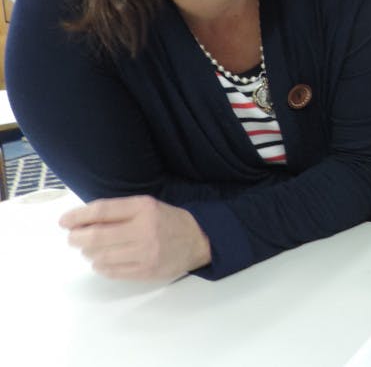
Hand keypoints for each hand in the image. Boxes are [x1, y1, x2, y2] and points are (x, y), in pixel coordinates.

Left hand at [59, 195, 210, 280]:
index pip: (102, 211)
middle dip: (77, 238)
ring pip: (100, 256)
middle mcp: (144, 229)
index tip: (64, 221)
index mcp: (144, 207)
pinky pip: (110, 271)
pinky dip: (101, 266)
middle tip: (73, 238)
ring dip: (89, 253)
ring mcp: (145, 252)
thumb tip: (80, 221)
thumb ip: (117, 212)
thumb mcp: (146, 206)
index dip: (78, 216)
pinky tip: (104, 260)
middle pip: (96, 236)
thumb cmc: (166, 221)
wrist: (198, 240)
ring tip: (93, 249)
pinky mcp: (145, 271)